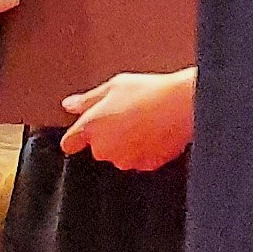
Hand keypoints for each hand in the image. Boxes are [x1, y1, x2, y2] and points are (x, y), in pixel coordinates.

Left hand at [60, 68, 195, 171]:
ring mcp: (125, 159)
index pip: (69, 142)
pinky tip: (156, 132)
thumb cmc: (150, 92)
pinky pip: (140, 159)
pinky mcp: (145, 165)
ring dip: (127, 143)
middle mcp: (104, 148)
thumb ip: (88, 99)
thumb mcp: (115, 85)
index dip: (76, 136)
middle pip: (98, 148)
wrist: (183, 106)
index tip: (82, 132)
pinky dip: (146, 150)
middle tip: (127, 115)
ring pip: (120, 154)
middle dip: (109, 135)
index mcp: (92, 127)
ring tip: (144, 122)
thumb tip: (70, 105)